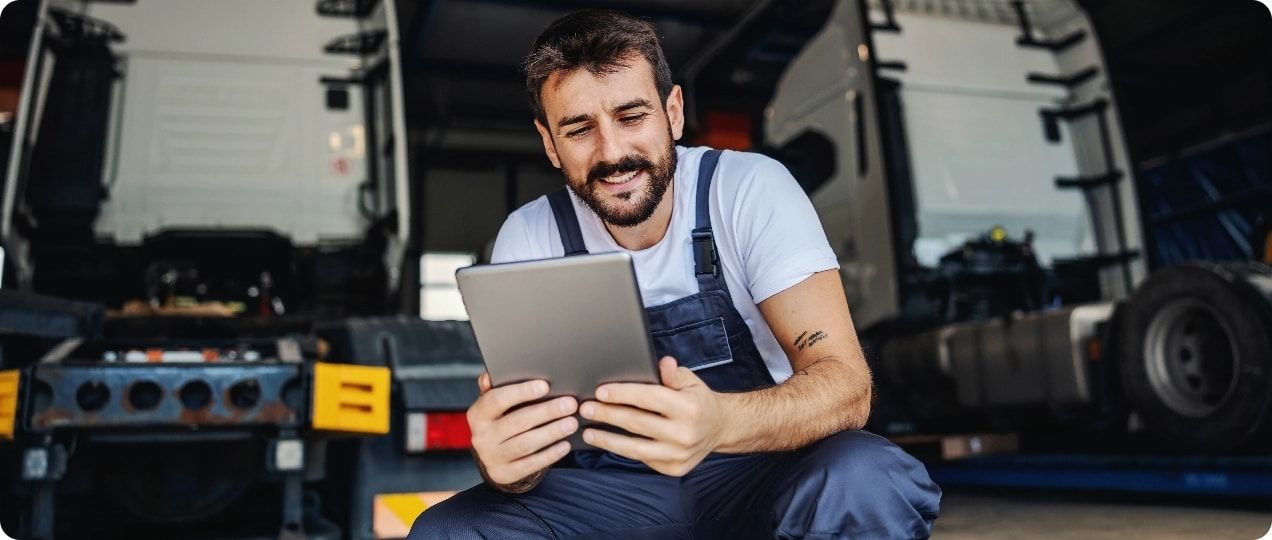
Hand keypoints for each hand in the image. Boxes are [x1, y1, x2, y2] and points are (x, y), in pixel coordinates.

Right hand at [468, 372, 577, 485]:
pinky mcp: (505, 474)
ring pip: (526, 444)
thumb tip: (489, 376)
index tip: (545, 386)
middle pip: (517, 422)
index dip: (521, 392)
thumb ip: (494, 388)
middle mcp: (481, 437)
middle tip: (570, 404)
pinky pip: (531, 464)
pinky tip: (565, 444)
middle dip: (546, 412)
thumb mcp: (495, 404)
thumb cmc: (501, 420)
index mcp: (477, 414)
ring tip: (572, 423)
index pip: (496, 400)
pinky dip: (550, 454)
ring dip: (552, 432)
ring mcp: (492, 458)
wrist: (494, 456)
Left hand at [580, 357, 725, 475]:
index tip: (600, 391)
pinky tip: (607, 441)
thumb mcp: (690, 381)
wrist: (719, 428)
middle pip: (636, 423)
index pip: (648, 399)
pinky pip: (642, 458)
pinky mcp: (673, 468)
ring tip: (588, 431)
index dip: (622, 394)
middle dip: (607, 415)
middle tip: (585, 409)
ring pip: (634, 448)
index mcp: (689, 408)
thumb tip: (662, 362)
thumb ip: (673, 373)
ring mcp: (678, 455)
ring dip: (607, 439)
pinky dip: (622, 450)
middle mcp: (684, 434)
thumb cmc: (698, 400)